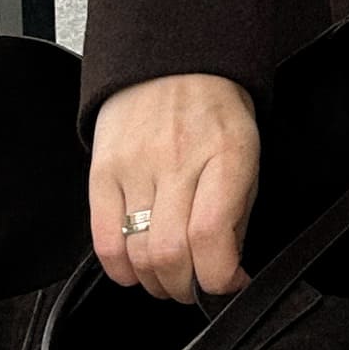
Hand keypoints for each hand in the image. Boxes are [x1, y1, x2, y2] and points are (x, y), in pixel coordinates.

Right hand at [88, 71, 259, 305]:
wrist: (173, 61)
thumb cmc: (215, 111)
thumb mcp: (247, 154)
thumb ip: (237, 213)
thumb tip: (227, 269)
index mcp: (224, 156)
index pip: (211, 235)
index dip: (220, 278)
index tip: (227, 283)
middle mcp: (177, 161)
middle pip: (170, 254)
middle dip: (185, 288)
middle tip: (194, 285)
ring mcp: (134, 167)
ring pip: (136, 254)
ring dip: (154, 282)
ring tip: (166, 276)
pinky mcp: (102, 172)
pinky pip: (103, 240)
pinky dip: (120, 268)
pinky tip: (134, 268)